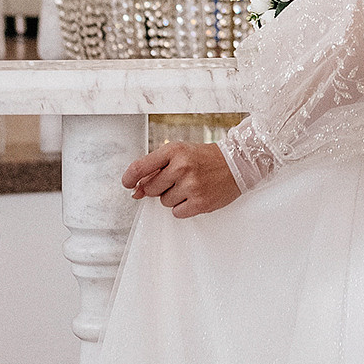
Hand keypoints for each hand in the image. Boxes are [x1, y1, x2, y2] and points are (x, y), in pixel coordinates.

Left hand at [123, 140, 239, 218]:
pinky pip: (177, 212)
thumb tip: (136, 190)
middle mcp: (182, 167)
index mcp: (174, 151)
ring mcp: (191, 186)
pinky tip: (194, 196)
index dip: (129, 177)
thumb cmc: (205, 158)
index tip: (127, 183)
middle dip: (159, 188)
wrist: (236, 164)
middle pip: (151, 189)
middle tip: (175, 180)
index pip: (141, 167)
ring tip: (190, 186)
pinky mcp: (200, 203)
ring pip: (164, 202)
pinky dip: (183, 207)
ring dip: (173, 197)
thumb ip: (156, 168)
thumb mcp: (180, 154)